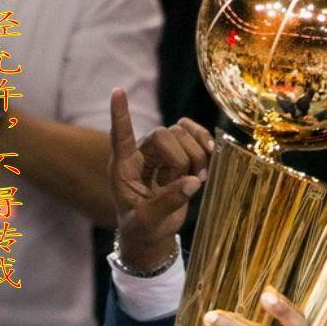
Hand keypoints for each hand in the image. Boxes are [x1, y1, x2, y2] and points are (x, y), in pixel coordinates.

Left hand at [110, 89, 211, 270]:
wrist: (153, 233)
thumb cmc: (142, 228)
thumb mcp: (148, 221)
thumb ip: (167, 203)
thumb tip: (193, 183)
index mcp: (124, 168)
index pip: (120, 136)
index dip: (120, 114)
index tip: (117, 91)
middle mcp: (141, 154)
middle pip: (164, 134)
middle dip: (181, 158)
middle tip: (187, 183)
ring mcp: (160, 153)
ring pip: (181, 132)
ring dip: (196, 154)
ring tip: (199, 178)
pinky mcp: (178, 156)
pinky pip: (193, 134)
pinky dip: (204, 143)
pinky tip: (209, 157)